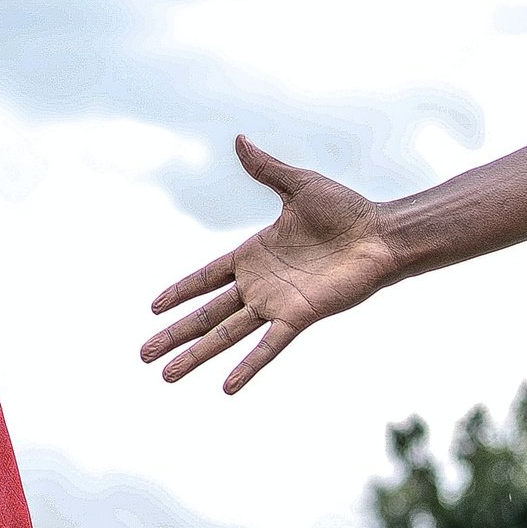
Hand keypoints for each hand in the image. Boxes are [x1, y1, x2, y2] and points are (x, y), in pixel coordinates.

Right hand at [140, 136, 400, 393]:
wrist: (383, 235)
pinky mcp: (298, 316)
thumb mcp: (298, 185)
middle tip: (143, 354)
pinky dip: (248, 367)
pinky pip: (267, 346)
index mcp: (252, 255)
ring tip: (166, 376)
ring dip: (195, 356)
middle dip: (174, 335)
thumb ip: (265, 169)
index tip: (153, 308)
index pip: (204, 278)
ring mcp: (276, 304)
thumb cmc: (347, 210)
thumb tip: (239, 139)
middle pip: (205, 315)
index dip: (179, 292)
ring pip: (225, 335)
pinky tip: (226, 388)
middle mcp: (258, 285)